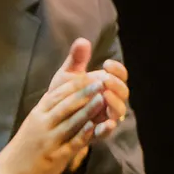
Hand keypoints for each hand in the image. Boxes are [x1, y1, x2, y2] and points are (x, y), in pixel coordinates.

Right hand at [0, 72, 106, 173]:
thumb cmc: (27, 145)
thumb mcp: (36, 121)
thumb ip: (51, 106)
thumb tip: (66, 88)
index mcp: (38, 113)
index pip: (57, 94)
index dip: (76, 84)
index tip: (92, 74)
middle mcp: (42, 124)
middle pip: (64, 105)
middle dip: (84, 92)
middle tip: (103, 81)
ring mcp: (48, 141)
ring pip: (69, 122)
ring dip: (86, 110)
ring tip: (102, 99)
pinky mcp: (54, 157)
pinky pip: (70, 144)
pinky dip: (82, 135)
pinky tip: (93, 127)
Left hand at [44, 39, 131, 171]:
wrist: (50, 122)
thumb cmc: (62, 96)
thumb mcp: (67, 77)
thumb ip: (76, 60)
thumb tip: (82, 41)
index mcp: (106, 85)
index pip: (120, 75)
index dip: (118, 70)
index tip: (107, 64)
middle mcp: (110, 100)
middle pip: (124, 92)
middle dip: (117, 85)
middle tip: (105, 80)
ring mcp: (106, 117)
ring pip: (119, 111)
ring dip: (115, 103)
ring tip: (105, 97)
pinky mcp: (98, 133)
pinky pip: (107, 131)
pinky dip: (108, 127)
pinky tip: (104, 123)